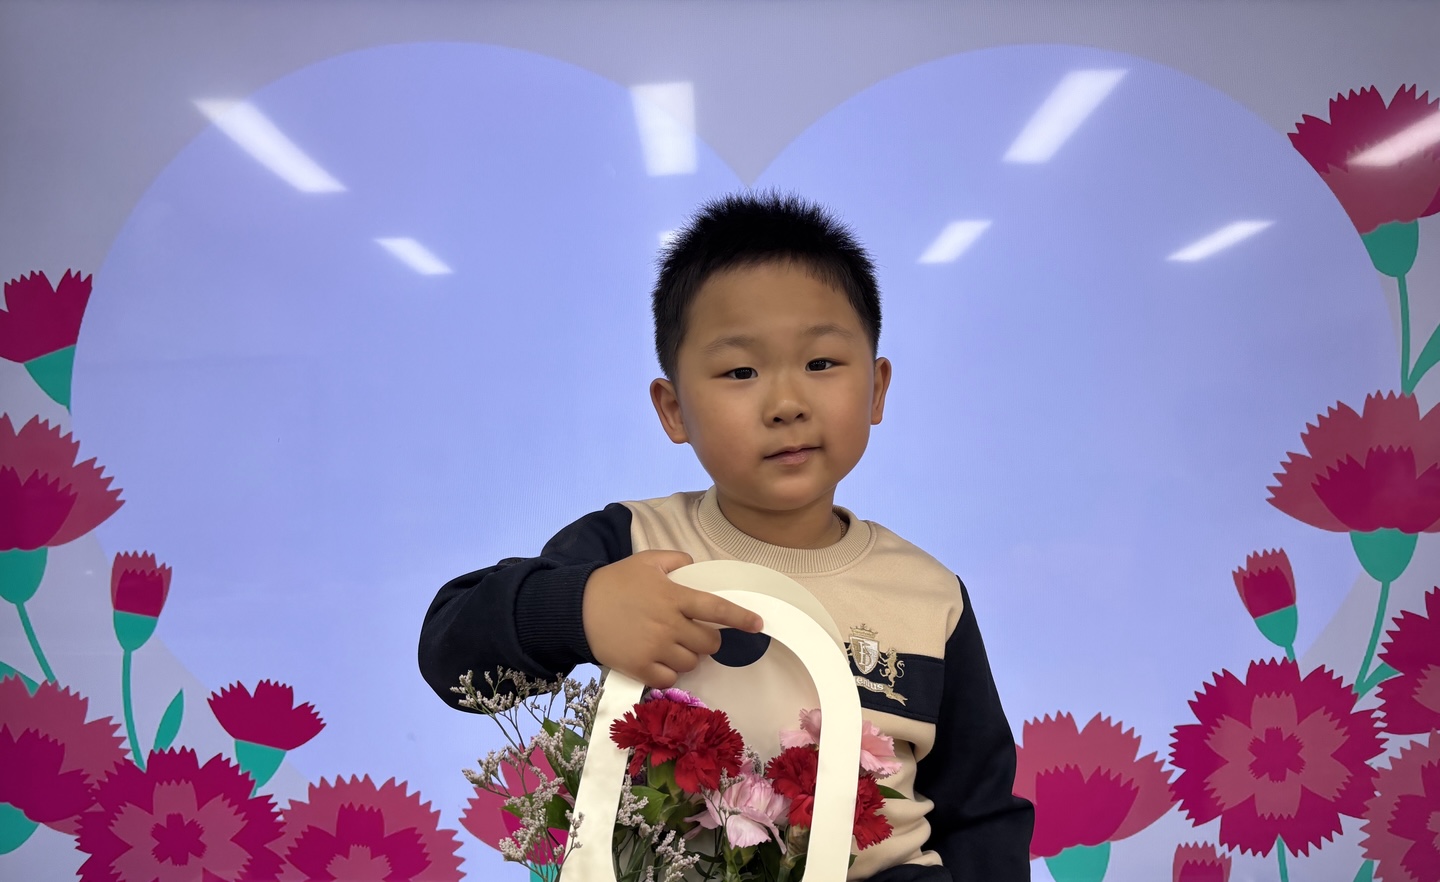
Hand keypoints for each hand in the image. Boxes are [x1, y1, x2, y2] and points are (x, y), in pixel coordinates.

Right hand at [582, 550, 763, 687]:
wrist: (577, 607)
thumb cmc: (614, 582)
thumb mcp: (645, 561)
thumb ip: (675, 560)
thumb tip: (694, 566)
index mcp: (674, 596)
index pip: (716, 609)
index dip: (740, 618)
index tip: (757, 625)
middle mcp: (668, 624)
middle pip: (709, 644)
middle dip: (708, 641)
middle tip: (692, 634)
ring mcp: (654, 648)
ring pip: (691, 663)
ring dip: (687, 657)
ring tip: (670, 646)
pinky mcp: (639, 667)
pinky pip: (669, 680)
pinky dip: (669, 674)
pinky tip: (659, 662)